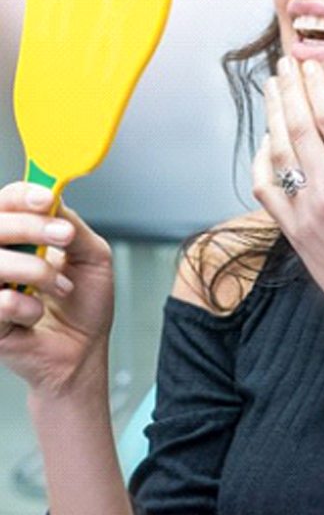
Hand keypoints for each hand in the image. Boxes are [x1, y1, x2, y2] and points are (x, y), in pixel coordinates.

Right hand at [0, 182, 113, 396]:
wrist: (84, 351)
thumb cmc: (84, 303)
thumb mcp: (91, 256)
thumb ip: (72, 226)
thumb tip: (54, 199)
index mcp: (20, 238)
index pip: (6, 203)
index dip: (21, 196)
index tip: (47, 199)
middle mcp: (0, 257)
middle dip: (32, 227)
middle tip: (63, 237)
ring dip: (38, 272)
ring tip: (61, 287)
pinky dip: (27, 307)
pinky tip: (37, 315)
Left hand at [252, 57, 323, 339]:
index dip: (317, 86)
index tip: (310, 64)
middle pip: (299, 127)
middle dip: (290, 90)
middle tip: (284, 64)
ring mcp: (305, 213)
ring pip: (279, 153)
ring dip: (273, 116)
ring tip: (272, 89)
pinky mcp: (292, 232)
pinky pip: (266, 189)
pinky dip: (261, 162)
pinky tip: (266, 142)